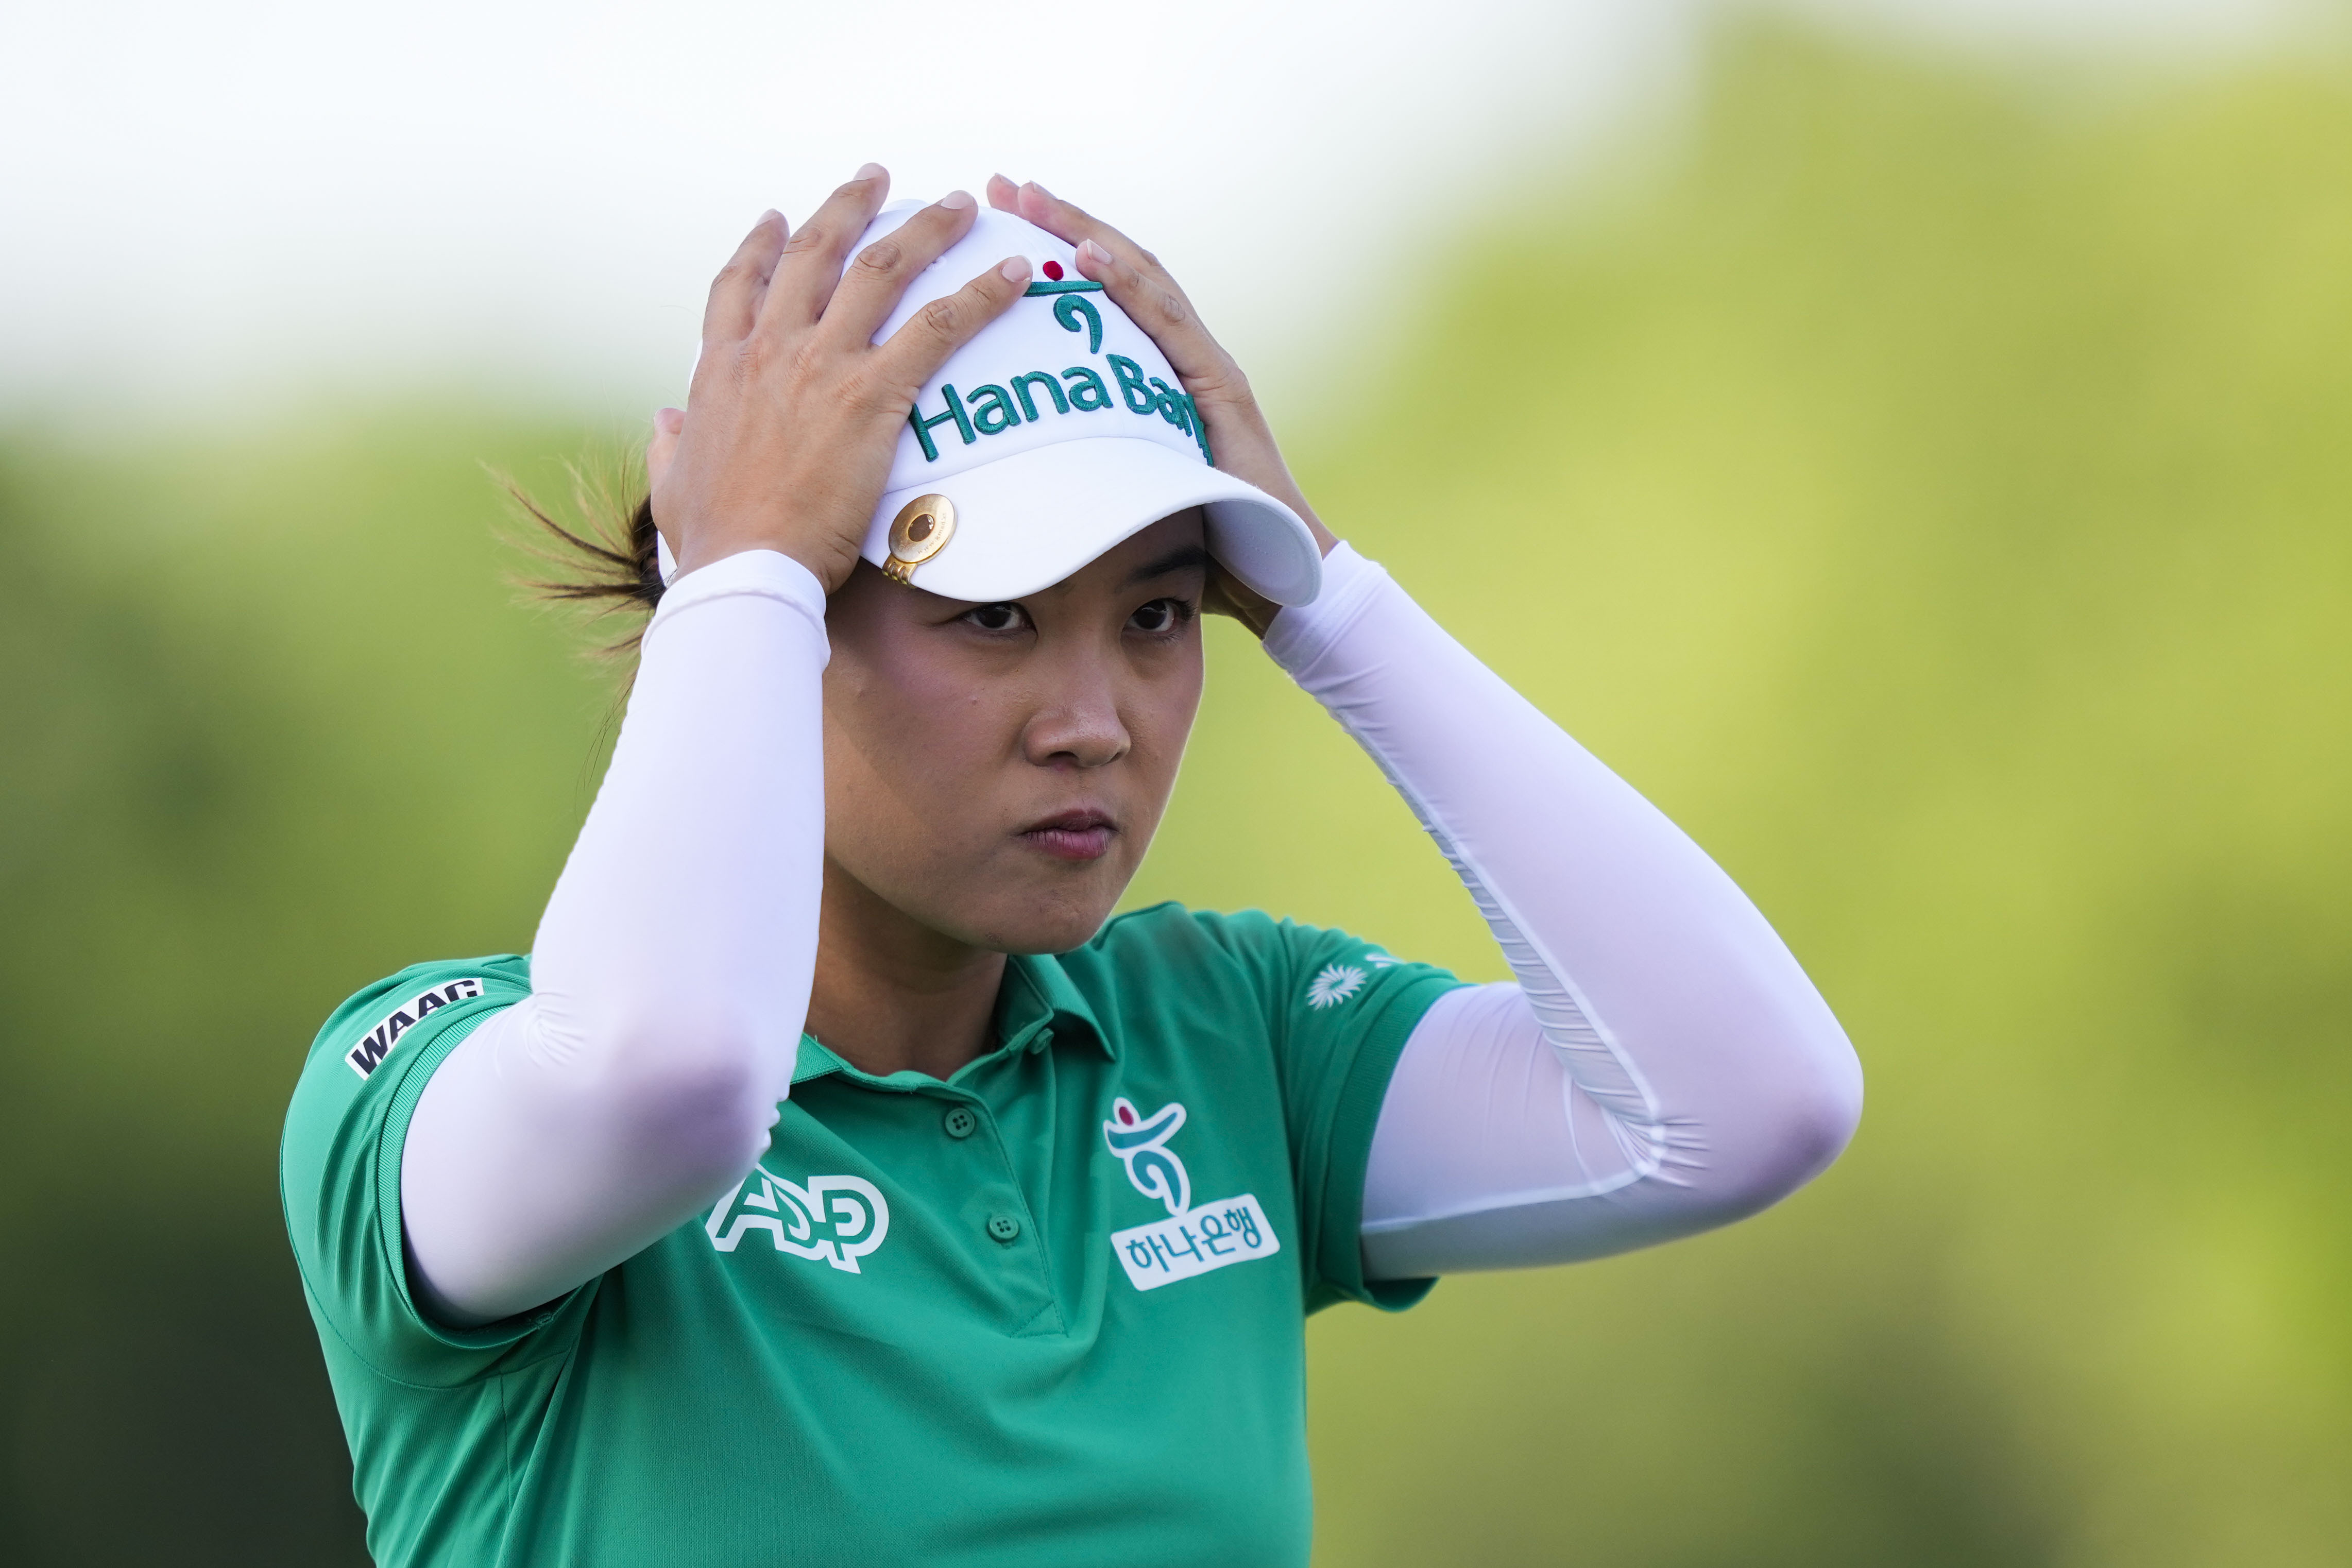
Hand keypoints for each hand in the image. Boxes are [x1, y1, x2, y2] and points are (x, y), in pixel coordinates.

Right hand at [652, 168, 1032, 589]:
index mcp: (722, 367)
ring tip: (959, 204)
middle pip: (815, 253)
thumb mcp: (672, 483)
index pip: (739, 284)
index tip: (779, 217)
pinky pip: (939, 328)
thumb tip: (662, 422)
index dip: (762, 244)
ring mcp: (822, 364)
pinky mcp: (871, 394)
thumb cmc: (711, 541)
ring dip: (925, 228)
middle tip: (879, 179)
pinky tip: (1012, 275)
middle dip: (850, 206)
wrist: (744, 567)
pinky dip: (980, 296)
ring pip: (881, 270)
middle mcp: (771, 348)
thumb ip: (668, 446)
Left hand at [985, 176, 1337, 634]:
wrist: (1278, 582)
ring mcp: (1210, 368)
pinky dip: (1127, 286)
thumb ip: (1083, 466)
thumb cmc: (1202, 548)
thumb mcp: (1121, 492)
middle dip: (1062, 221)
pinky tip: (1085, 255)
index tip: (1005, 217)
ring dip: (1084, 232)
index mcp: (1166, 374)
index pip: (1110, 293)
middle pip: (1122, 268)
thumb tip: (1009, 468)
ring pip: (1144, 280)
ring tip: (1031, 198)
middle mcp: (1190, 358)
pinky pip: (1169, 327)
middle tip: (1002, 185)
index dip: (1060, 249)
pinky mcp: (1223, 390)